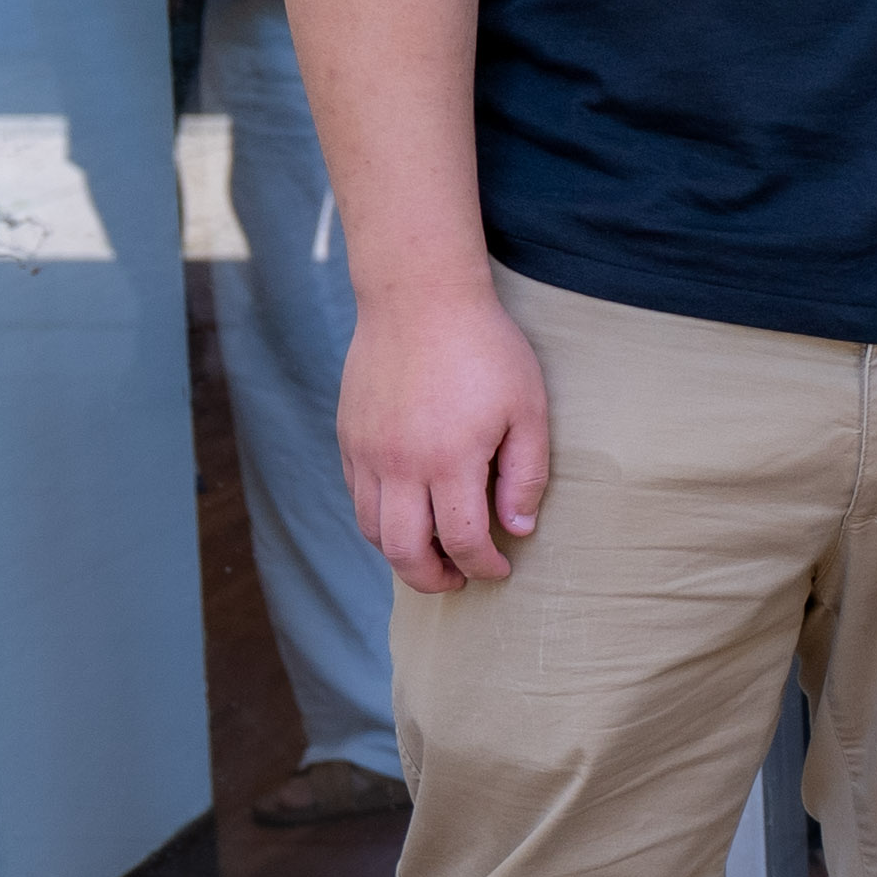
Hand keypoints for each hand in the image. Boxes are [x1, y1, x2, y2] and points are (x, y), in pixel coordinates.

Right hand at [341, 278, 550, 591]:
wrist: (418, 296)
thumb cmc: (485, 349)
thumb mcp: (528, 408)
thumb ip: (525, 474)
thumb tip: (518, 529)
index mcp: (450, 460)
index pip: (461, 540)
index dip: (482, 566)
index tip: (499, 569)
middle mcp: (399, 464)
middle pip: (403, 552)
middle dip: (433, 579)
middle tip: (459, 579)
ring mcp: (366, 451)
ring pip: (371, 530)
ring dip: (401, 554)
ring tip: (433, 554)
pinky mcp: (348, 436)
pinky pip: (356, 497)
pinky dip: (378, 520)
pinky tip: (407, 513)